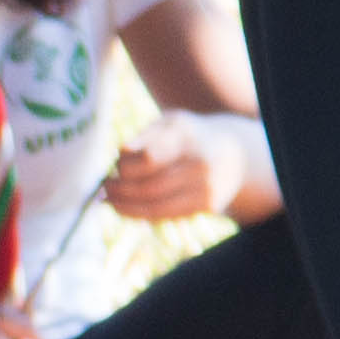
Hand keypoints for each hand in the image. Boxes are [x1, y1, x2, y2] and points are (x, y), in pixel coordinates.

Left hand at [103, 110, 264, 222]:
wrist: (235, 155)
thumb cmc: (190, 137)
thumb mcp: (171, 123)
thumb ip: (146, 136)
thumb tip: (120, 154)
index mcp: (187, 136)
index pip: (149, 157)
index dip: (125, 166)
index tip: (114, 166)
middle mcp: (200, 163)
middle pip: (149, 186)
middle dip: (120, 189)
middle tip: (104, 187)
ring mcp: (205, 187)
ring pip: (155, 206)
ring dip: (126, 206)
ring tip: (109, 201)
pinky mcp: (207, 206)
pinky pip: (166, 214)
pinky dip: (141, 214)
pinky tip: (125, 209)